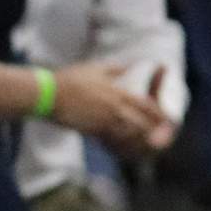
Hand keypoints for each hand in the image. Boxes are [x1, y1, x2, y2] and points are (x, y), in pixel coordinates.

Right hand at [51, 62, 172, 156]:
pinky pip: (111, 141)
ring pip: (129, 135)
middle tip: (158, 138)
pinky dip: (118, 145)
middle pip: (142, 123)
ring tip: (143, 146)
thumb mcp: (96, 68)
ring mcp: (103, 122)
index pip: (146, 105)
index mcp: (118, 92)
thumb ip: (117, 69)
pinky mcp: (91, 131)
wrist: (47, 95)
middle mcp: (114, 108)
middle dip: (151, 131)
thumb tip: (132, 64)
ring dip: (137, 140)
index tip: (163, 119)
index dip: (156, 113)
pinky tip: (120, 147)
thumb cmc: (69, 80)